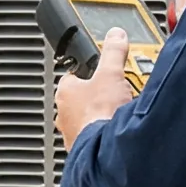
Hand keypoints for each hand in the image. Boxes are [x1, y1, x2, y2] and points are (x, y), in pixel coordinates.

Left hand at [55, 29, 137, 146]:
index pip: (75, 76)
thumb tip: (115, 36)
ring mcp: (73, 132)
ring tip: (121, 112)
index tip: (104, 72)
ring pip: (89, 118)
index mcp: (65, 92)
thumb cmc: (100, 114)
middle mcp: (64, 113)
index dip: (92, 72)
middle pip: (84, 98)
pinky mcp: (84, 148)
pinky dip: (106, 132)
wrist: (107, 150)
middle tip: (118, 93)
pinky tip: (118, 130)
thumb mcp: (111, 73)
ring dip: (104, 114)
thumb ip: (113, 52)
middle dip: (101, 95)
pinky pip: (96, 136)